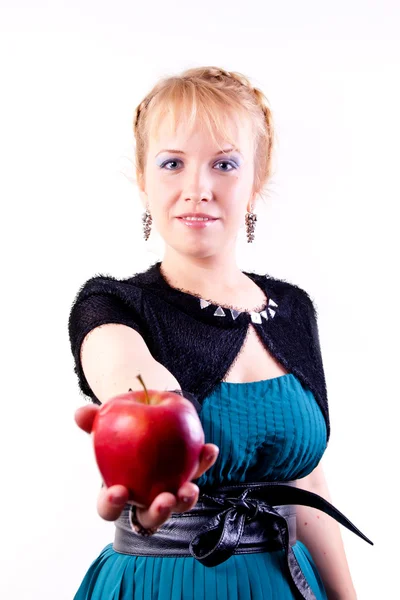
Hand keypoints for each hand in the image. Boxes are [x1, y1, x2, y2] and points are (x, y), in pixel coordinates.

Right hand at [74, 404, 219, 526]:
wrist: (144, 424)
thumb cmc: (118, 433)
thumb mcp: (104, 427)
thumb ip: (93, 421)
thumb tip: (80, 412)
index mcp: (118, 492)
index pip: (109, 508)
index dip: (111, 504)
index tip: (118, 491)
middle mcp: (144, 500)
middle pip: (150, 518)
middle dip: (158, 512)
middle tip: (164, 500)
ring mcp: (168, 492)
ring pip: (178, 505)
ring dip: (185, 499)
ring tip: (191, 488)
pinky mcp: (187, 476)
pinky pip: (196, 473)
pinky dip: (204, 462)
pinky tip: (209, 449)